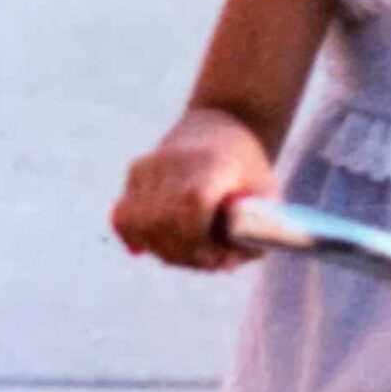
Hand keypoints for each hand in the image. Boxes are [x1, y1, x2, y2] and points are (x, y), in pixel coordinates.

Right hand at [110, 112, 274, 270]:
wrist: (223, 126)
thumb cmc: (249, 172)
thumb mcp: (266, 197)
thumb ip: (254, 234)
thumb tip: (222, 265)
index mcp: (211, 163)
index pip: (192, 204)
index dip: (200, 240)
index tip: (218, 257)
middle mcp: (173, 162)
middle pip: (162, 221)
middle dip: (186, 254)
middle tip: (210, 260)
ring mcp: (149, 166)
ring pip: (139, 226)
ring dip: (164, 251)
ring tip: (192, 251)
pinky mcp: (134, 174)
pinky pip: (124, 219)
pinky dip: (138, 239)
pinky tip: (155, 246)